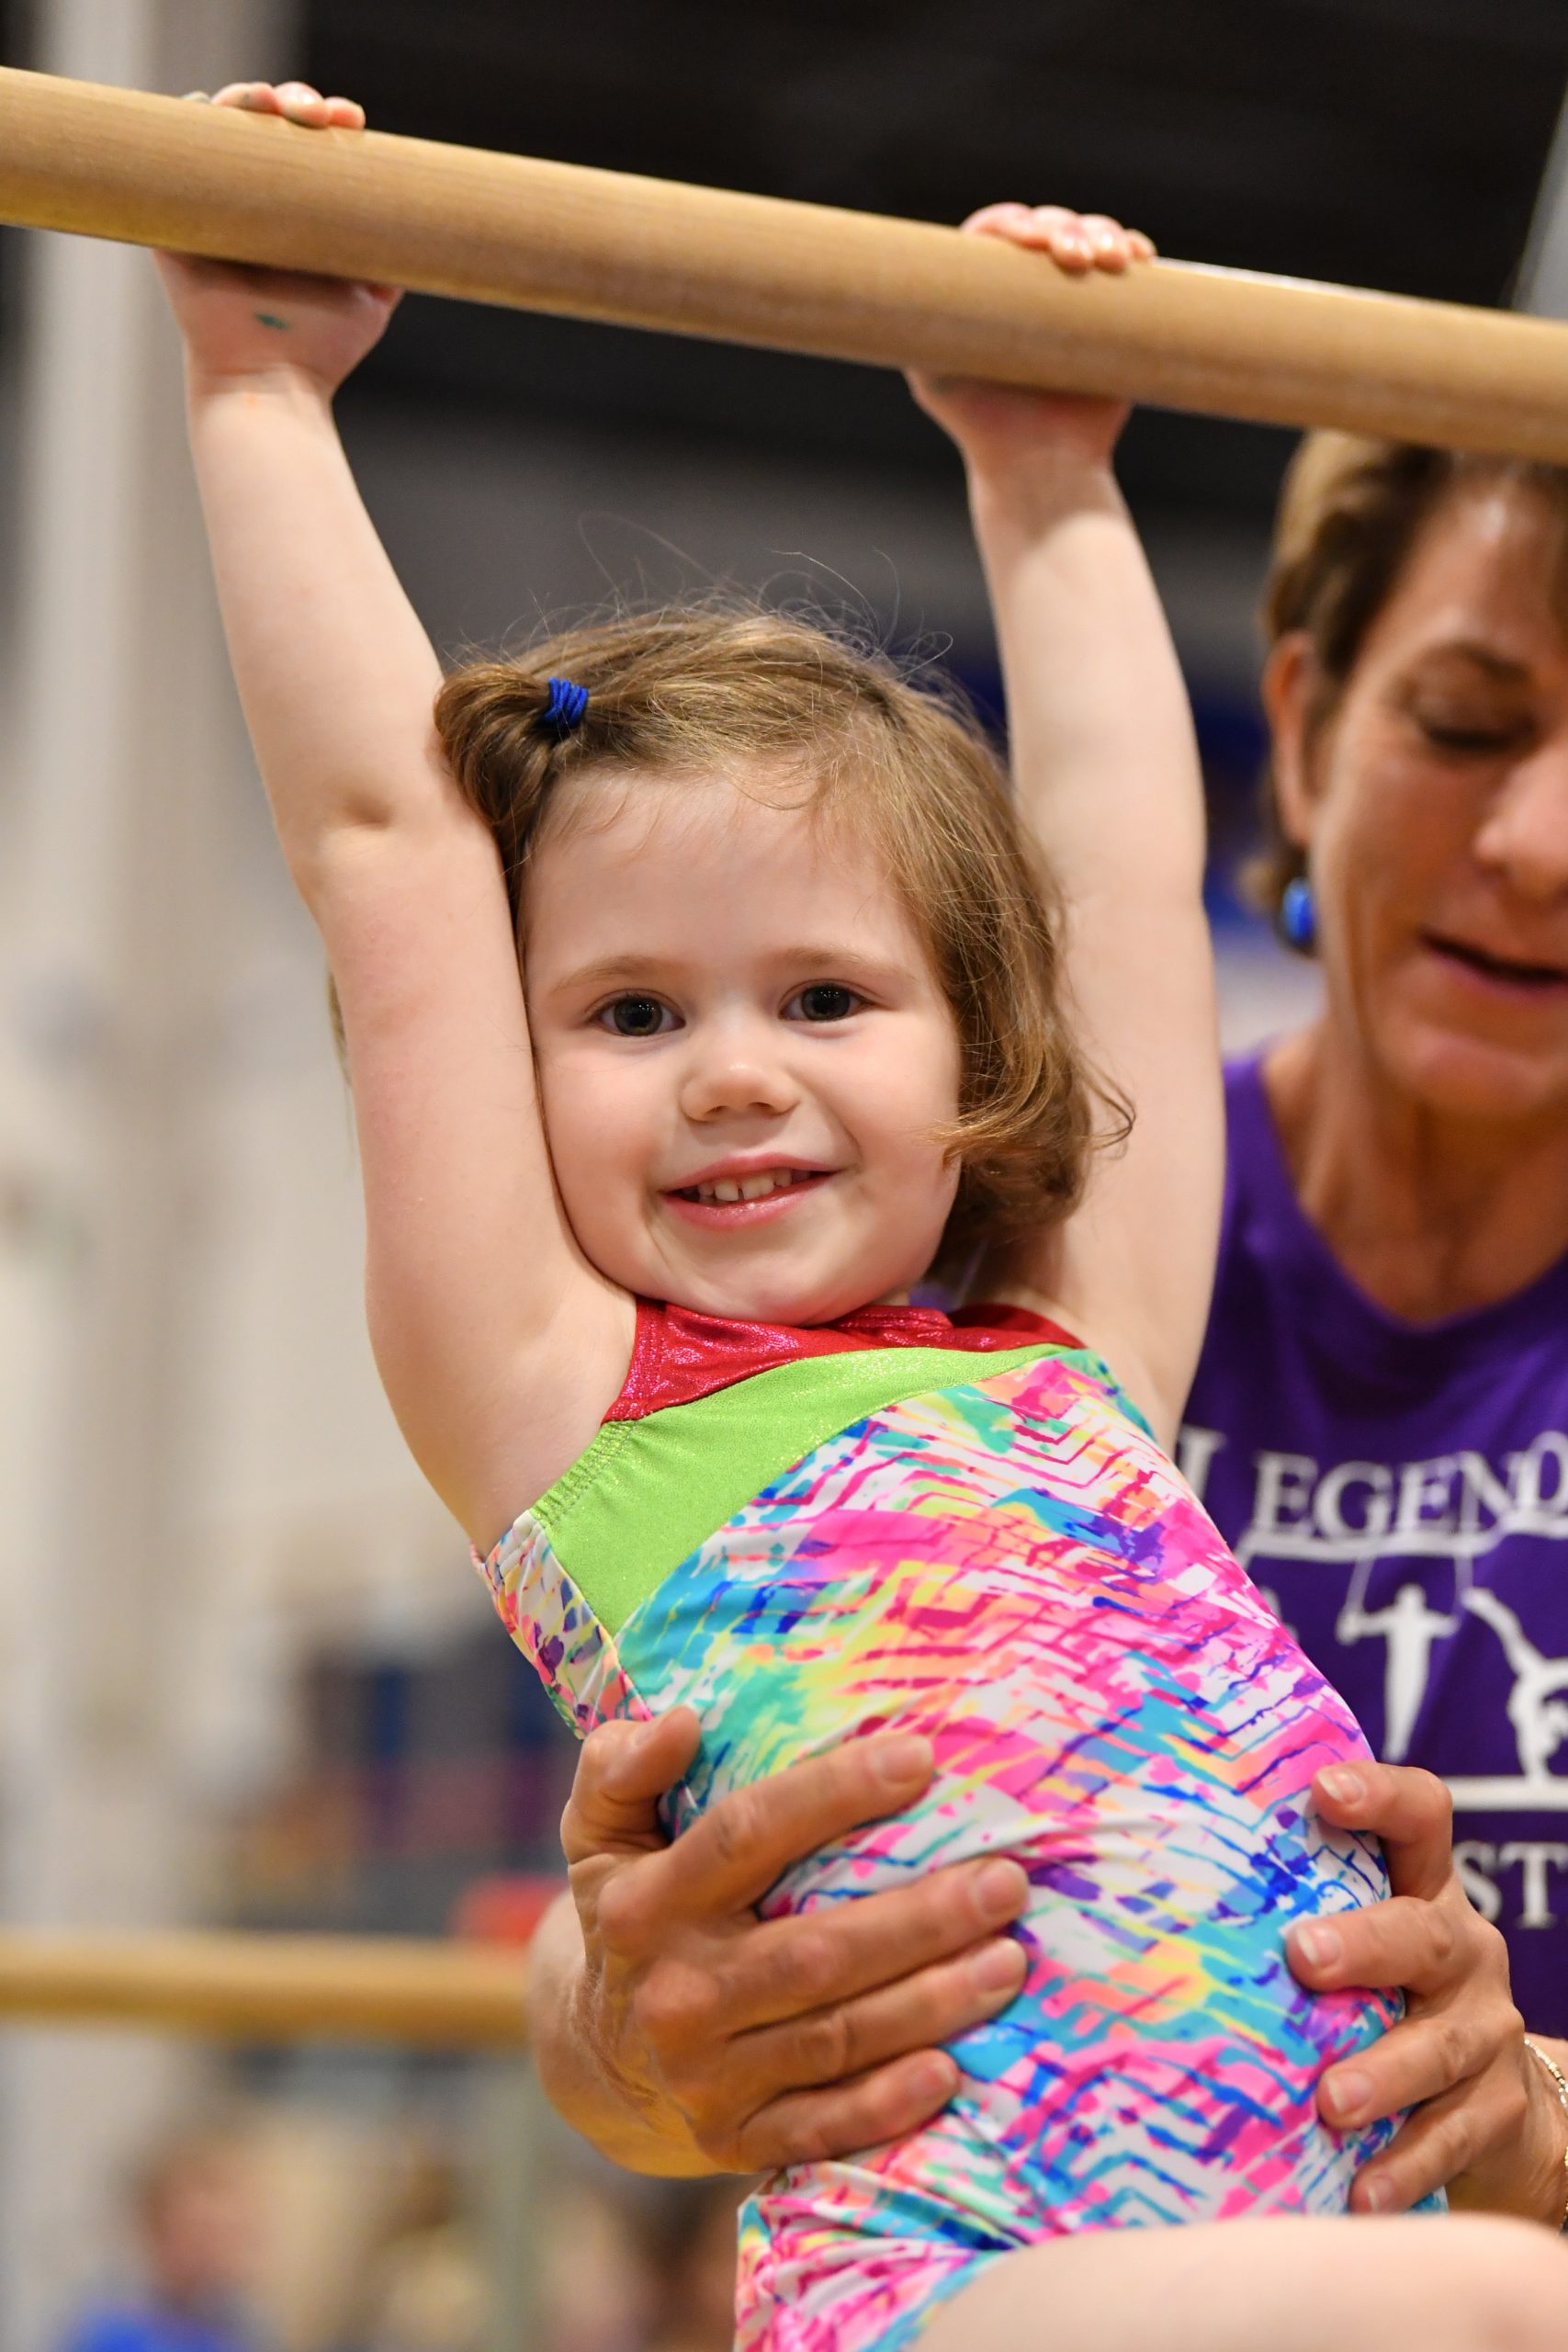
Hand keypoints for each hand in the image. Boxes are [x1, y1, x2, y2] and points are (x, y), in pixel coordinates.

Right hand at [155, 82, 398, 393]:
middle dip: (296, 101)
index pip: (310, 143)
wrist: (272, 381)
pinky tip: (219, 108)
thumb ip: (389, 254)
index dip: (330, 120)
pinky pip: (173, 149)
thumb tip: (426, 216)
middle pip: (268, 124)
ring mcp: (213, 204)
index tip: (352, 121)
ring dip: (249, 98)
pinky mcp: (174, 218)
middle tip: (318, 115)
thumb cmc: (322, 348)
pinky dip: (196, 118)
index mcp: (297, 210)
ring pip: (224, 124)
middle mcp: (254, 201)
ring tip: (275, 104)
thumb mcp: (372, 295)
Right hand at [554, 1710, 1029, 2170]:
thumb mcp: (601, 1832)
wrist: (593, 2055)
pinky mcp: (733, 2140)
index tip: (922, 1758)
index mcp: (645, 1904)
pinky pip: (822, 2126)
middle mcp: (674, 1993)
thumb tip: (683, 1720)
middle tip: (1006, 1882)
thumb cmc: (629, 1909)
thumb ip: (621, 1767)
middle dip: (920, 1918)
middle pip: (813, 1952)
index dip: (835, 1794)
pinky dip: (887, 2103)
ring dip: (931, 2003)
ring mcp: (703, 2077)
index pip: (747, 1835)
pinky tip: (952, 2069)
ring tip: (1011, 1960)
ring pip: (835, 2038)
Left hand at [910, 203, 1154, 474]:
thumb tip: (894, 283)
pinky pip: (1128, 267)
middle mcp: (1031, 285)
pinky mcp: (1113, 313)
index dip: (1013, 224)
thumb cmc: (982, 426)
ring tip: (1113, 258)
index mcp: (989, 289)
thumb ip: (916, 332)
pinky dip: (1136, 249)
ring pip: (1092, 237)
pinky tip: (1138, 256)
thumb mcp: (934, 378)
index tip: (1029, 239)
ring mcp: (1075, 296)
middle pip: (1049, 226)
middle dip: (1065, 227)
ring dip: (1103, 232)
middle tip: (1074, 257)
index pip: (997, 235)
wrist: (1040, 466)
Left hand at [1286, 1762, 1562, 2220]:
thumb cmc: (1383, 1996)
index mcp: (1423, 1889)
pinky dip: (1405, 2167)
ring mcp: (1487, 2031)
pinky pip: (1454, 2138)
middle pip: (1426, 1932)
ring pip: (1441, 2046)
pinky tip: (1360, 2193)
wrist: (1496, 2097)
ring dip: (1384, 2073)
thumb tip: (1130, 1884)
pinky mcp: (1499, 2109)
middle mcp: (1464, 1950)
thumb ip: (1284, 1908)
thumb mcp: (1353, 1938)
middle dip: (1366, 1944)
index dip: (1380, 1794)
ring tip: (1329, 2099)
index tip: (1321, 1789)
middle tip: (1304, 1957)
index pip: (1420, 1817)